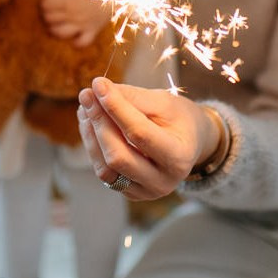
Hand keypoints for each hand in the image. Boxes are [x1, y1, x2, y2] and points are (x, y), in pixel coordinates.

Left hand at [41, 0, 111, 47]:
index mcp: (68, 0)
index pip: (46, 5)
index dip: (44, 2)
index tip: (48, 0)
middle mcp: (73, 15)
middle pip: (49, 18)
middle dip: (47, 14)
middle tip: (51, 10)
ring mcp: (82, 25)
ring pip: (60, 33)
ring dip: (55, 28)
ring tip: (56, 23)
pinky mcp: (92, 31)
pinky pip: (81, 43)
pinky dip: (75, 42)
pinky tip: (73, 36)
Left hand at [77, 76, 219, 200]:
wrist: (191, 143)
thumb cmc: (180, 119)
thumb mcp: (165, 102)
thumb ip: (134, 98)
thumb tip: (99, 90)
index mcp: (178, 157)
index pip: (139, 133)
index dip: (115, 108)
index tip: (99, 84)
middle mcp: (163, 182)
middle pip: (118, 155)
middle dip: (99, 122)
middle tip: (87, 94)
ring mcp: (145, 192)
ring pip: (106, 168)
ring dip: (91, 135)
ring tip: (86, 107)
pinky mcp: (130, 192)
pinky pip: (105, 172)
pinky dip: (93, 146)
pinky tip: (90, 123)